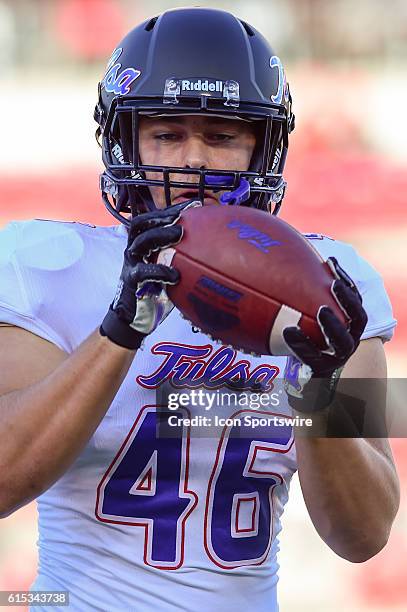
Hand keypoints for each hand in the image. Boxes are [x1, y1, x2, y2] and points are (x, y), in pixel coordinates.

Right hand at [100, 200, 198, 348]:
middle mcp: (134, 251)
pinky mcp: (131, 282)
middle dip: (162, 218)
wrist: (136, 318)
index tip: (194, 205)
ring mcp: (131, 265)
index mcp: (143, 245)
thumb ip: (183, 260)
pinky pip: (143, 272)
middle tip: (183, 219)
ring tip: (180, 234)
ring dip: (160, 236)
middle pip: (141, 225)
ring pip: (140, 243)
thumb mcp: (170, 272)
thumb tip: (214, 252)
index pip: (152, 220)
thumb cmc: (157, 292)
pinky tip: (175, 275)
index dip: (170, 210)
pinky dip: (159, 271)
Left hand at [283, 257, 367, 412]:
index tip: (330, 262)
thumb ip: (300, 301)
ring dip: (333, 324)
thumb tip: (276, 267)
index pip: (354, 300)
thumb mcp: (305, 320)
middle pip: (358, 318)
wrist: (304, 381)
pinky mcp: (321, 370)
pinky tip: (287, 330)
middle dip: (347, 300)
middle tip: (333, 284)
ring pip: (342, 340)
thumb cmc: (303, 343)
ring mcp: (337, 357)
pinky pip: (312, 356)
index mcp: (348, 325)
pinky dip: (301, 343)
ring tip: (321, 310)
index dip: (345, 281)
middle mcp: (348, 340)